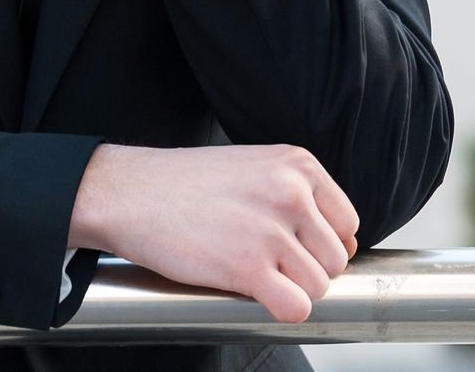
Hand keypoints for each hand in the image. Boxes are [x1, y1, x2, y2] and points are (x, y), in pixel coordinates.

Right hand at [68, 143, 359, 323]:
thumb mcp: (250, 167)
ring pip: (318, 286)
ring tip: (252, 271)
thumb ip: (297, 195)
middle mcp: (290, 193)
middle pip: (335, 259)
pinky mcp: (248, 267)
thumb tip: (342, 246)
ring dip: (290, 288)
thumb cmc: (180, 183)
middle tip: (265, 260)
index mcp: (296, 165)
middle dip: (306, 268)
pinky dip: (280, 309)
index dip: (322, 242)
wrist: (126, 193)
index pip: (347, 222)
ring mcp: (270, 231)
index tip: (294, 245)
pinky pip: (296, 308)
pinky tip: (252, 292)